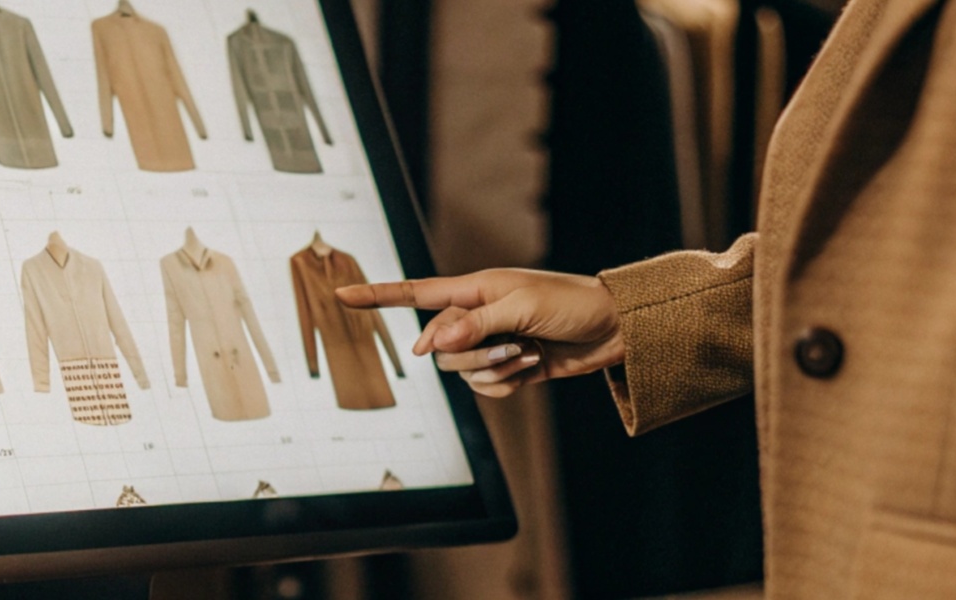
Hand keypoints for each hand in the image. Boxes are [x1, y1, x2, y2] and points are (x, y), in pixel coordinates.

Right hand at [335, 269, 625, 397]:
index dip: (378, 296)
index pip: (415, 295)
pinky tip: (530, 370)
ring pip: (459, 372)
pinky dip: (505, 386)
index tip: (342, 295)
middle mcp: (475, 317)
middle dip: (472, 354)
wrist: (613, 329)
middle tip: (513, 345)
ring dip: (493, 370)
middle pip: (439, 347)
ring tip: (526, 355)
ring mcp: (489, 344)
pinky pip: (484, 390)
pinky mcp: (506, 369)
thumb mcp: (523, 308)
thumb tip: (433, 343)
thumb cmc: (571, 304)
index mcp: (474, 290)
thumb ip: (475, 324)